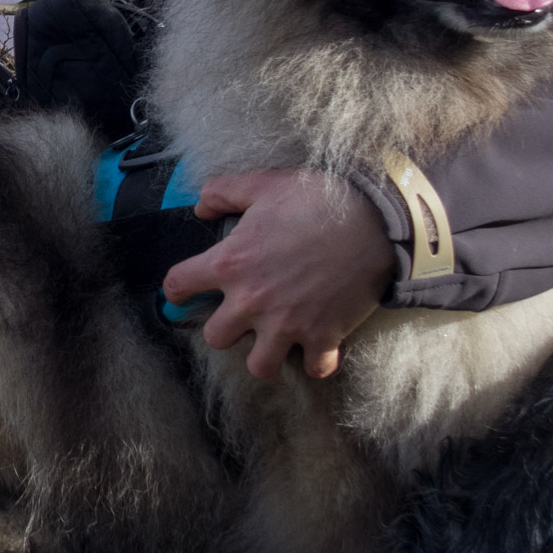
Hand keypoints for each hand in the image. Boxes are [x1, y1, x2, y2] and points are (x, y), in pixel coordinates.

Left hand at [161, 169, 392, 380]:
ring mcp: (287, 324)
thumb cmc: (318, 200)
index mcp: (230, 264)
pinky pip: (314, 368)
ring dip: (264, 355)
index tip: (183, 292)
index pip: (178, 284)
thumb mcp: (265, 184)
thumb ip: (224, 192)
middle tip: (241, 314)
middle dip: (225, 328)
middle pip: (215, 337)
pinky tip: (316, 347)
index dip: (176, 289)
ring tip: (273, 339)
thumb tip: (200, 207)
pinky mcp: (323, 336)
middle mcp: (252, 301)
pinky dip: (316, 361)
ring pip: (259, 366)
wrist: (376, 221)